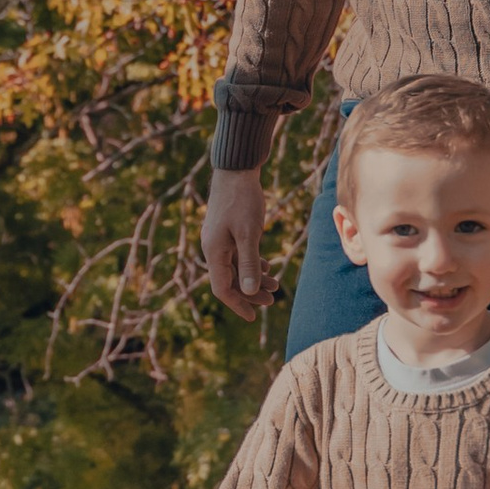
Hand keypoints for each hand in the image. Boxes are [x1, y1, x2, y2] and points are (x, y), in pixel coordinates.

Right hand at [202, 167, 268, 319]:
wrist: (236, 171)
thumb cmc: (242, 200)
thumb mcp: (249, 233)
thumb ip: (249, 263)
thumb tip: (250, 292)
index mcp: (214, 252)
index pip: (222, 288)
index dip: (237, 304)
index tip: (252, 317)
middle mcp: (213, 249)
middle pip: (230, 280)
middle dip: (251, 293)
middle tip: (273, 300)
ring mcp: (219, 240)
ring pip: (236, 268)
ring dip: (254, 278)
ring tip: (276, 285)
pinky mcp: (227, 232)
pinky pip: (237, 255)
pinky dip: (252, 264)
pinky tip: (266, 266)